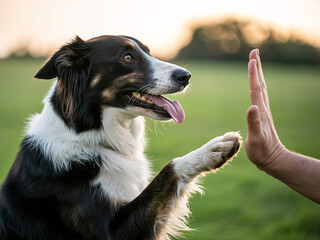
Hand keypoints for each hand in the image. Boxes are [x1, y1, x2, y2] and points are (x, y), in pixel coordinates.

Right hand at [245, 49, 285, 169]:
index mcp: (261, 112)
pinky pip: (259, 95)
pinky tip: (255, 85)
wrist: (273, 160)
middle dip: (257, 67)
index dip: (253, 75)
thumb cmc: (263, 152)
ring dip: (257, 74)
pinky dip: (257, 85)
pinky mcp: (262, 115)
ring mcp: (263, 111)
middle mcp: (263, 108)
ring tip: (254, 63)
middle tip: (254, 52)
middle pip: (260, 84)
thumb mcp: (257, 139)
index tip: (252, 60)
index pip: (256, 89)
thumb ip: (254, 123)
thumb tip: (251, 106)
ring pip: (261, 88)